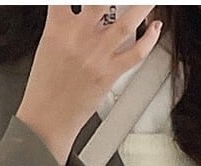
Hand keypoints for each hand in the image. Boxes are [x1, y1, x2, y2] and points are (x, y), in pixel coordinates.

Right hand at [17, 5, 161, 141]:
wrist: (47, 118)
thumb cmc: (45, 87)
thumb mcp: (47, 46)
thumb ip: (64, 25)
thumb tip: (79, 13)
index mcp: (58, 27)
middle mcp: (79, 37)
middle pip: (103, 0)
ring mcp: (97, 55)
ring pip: (127, 22)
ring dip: (143, 6)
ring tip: (150, 1)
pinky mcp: (110, 73)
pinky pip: (137, 53)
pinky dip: (150, 39)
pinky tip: (154, 30)